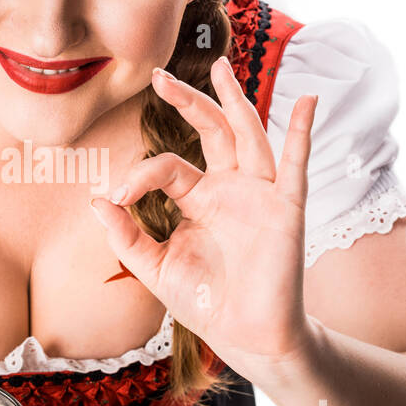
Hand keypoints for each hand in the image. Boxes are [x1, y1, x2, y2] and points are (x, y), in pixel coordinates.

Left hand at [90, 56, 318, 370]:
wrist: (246, 338)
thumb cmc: (207, 302)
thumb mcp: (155, 268)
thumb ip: (125, 234)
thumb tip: (96, 199)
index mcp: (200, 199)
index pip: (168, 167)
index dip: (139, 175)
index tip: (115, 195)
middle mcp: (231, 189)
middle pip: (211, 131)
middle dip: (187, 101)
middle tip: (158, 75)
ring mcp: (260, 196)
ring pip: (248, 136)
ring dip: (235, 100)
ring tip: (222, 67)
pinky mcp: (286, 210)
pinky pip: (296, 165)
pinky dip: (304, 131)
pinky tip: (309, 100)